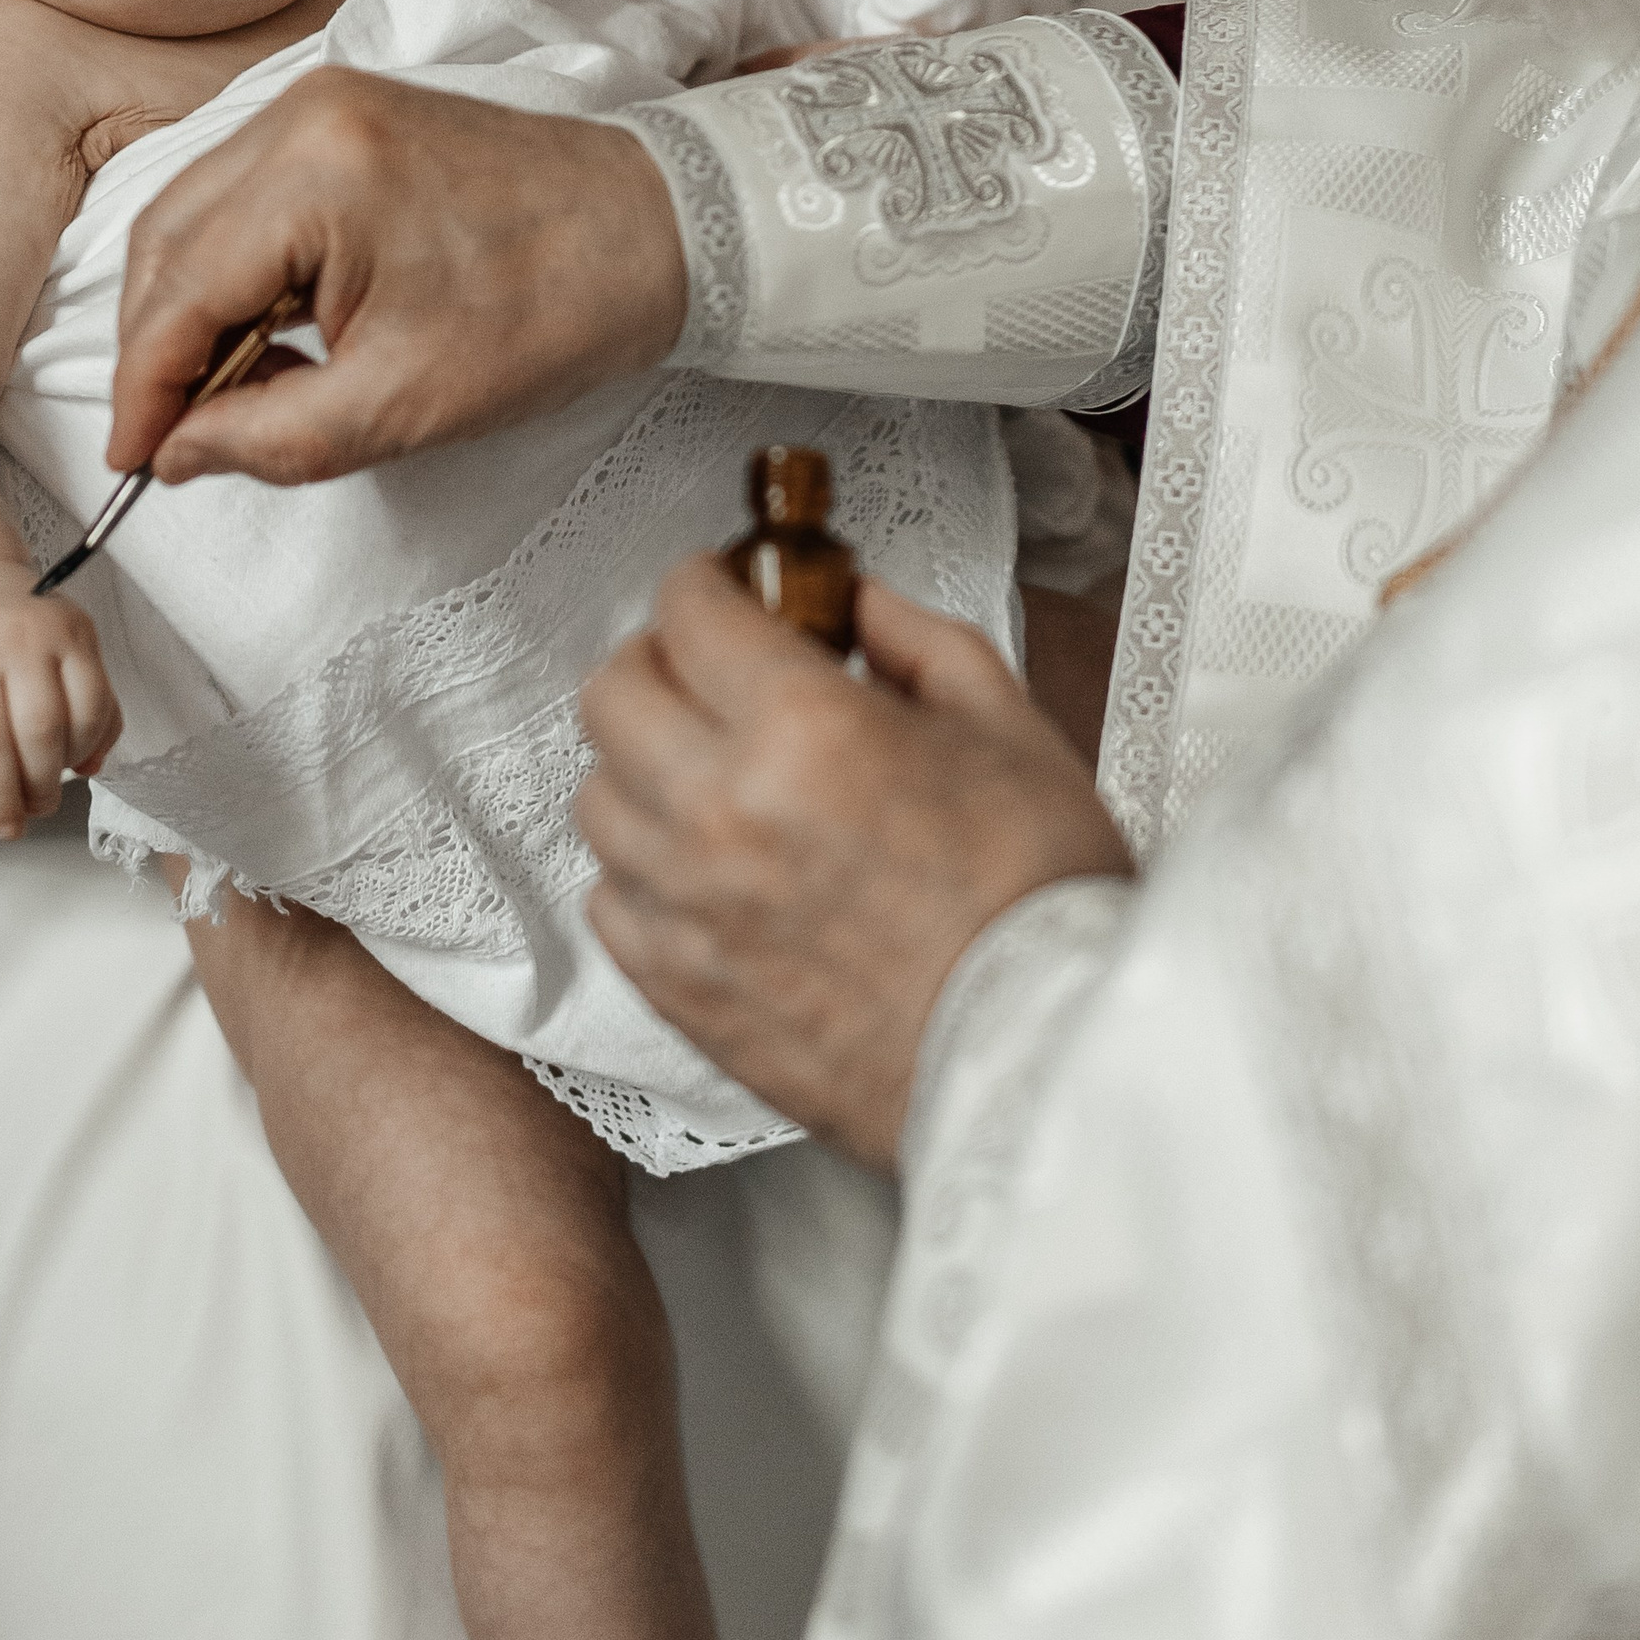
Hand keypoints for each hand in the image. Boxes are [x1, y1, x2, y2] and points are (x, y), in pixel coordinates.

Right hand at [0, 557, 121, 836]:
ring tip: (6, 825)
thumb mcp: (71, 642)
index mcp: (65, 634)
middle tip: (39, 809)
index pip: (89, 706)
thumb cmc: (22, 622)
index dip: (85, 750)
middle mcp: (19, 641)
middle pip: (40, 729)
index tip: (73, 771)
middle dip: (43, 786)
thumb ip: (95, 699)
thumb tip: (93, 765)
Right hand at [108, 70, 686, 486]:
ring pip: (196, 215)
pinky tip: (267, 338)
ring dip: (192, 310)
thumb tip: (175, 452)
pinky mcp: (344, 115)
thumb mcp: (405, 403)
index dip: (144, 390)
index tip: (135, 464)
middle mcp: (300, 113)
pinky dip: (236, 270)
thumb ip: (271, 437)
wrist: (662, 229)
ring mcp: (320, 103)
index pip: (178, 290)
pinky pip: (245, 195)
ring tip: (231, 396)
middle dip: (157, 349)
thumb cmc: (555, 309)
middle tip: (174, 440)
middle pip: (166, 240)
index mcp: (315, 172)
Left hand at [576, 557, 1130, 1171]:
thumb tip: (852, 603)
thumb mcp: (1004, 723)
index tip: (723, 589)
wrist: (1043, 1058)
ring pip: (597, 798)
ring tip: (705, 775)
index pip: (687, 611)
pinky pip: (608, 902)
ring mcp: (689, 907)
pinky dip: (640, 872)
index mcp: (804, 729)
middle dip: (656, 660)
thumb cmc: (1038, 901)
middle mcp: (723, 812)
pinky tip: (702, 868)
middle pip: (612, 693)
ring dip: (642, 768)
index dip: (706, 582)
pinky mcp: (681, 990)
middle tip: (706, 670)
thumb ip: (911, 639)